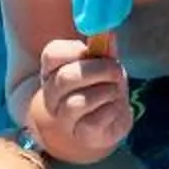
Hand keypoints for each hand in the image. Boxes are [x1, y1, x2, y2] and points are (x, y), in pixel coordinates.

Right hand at [35, 37, 134, 163]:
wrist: (105, 124)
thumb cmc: (100, 88)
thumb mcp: (103, 65)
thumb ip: (104, 50)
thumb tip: (108, 33)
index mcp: (53, 72)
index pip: (52, 54)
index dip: (75, 49)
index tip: (93, 51)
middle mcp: (52, 95)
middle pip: (66, 78)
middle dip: (99, 70)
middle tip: (116, 71)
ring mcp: (64, 118)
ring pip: (78, 102)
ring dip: (106, 92)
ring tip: (114, 92)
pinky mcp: (81, 135)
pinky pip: (94, 121)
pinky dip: (111, 110)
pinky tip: (113, 108)